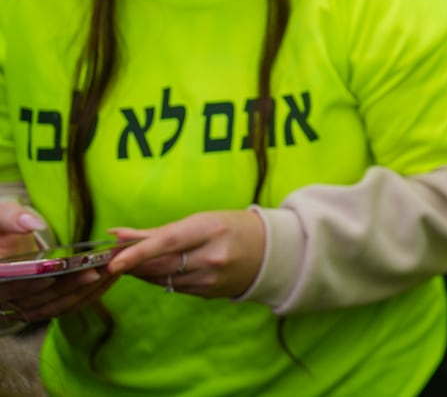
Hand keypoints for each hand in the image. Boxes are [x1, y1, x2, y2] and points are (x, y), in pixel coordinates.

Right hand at [0, 202, 117, 323]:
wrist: (8, 239)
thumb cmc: (4, 226)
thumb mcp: (0, 215)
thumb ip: (11, 218)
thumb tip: (33, 224)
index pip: (6, 288)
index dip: (25, 286)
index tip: (50, 277)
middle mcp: (5, 296)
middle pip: (35, 301)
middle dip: (66, 288)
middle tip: (94, 272)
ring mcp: (24, 303)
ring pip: (53, 306)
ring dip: (82, 293)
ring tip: (108, 273)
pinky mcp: (43, 304)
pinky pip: (64, 305)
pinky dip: (86, 295)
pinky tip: (107, 280)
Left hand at [107, 210, 264, 300]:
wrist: (267, 251)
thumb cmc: (229, 227)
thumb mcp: (200, 220)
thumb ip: (156, 231)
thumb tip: (116, 235)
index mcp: (211, 230)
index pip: (167, 243)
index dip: (137, 253)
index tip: (113, 262)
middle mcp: (212, 257)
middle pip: (160, 266)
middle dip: (133, 264)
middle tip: (113, 260)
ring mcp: (211, 278)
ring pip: (163, 280)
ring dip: (143, 273)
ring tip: (132, 263)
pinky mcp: (208, 293)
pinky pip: (173, 287)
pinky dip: (159, 279)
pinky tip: (157, 271)